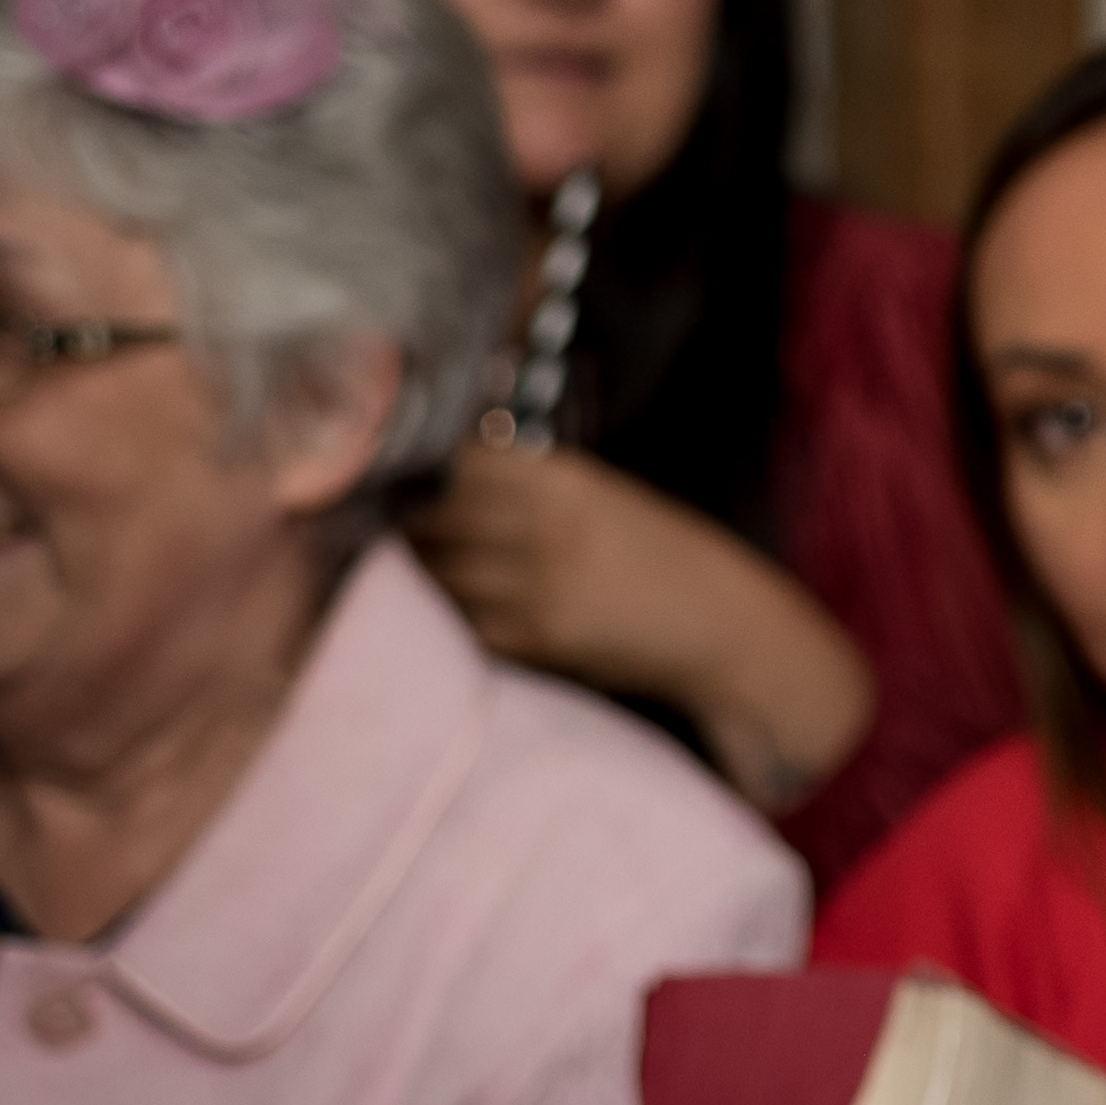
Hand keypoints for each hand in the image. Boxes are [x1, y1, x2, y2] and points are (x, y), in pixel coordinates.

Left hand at [407, 435, 872, 813]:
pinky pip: (461, 623)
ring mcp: (539, 588)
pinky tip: (448, 611)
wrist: (725, 629)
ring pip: (437, 574)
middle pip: (433, 518)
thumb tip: (435, 483)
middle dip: (402, 524)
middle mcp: (549, 528)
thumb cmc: (666, 559)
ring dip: (416, 573)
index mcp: (568, 481)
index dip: (416, 472)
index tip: (394, 479)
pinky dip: (444, 616)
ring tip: (409, 571)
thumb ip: (530, 488)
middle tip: (379, 529)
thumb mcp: (606, 500)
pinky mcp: (535, 641)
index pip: (457, 463)